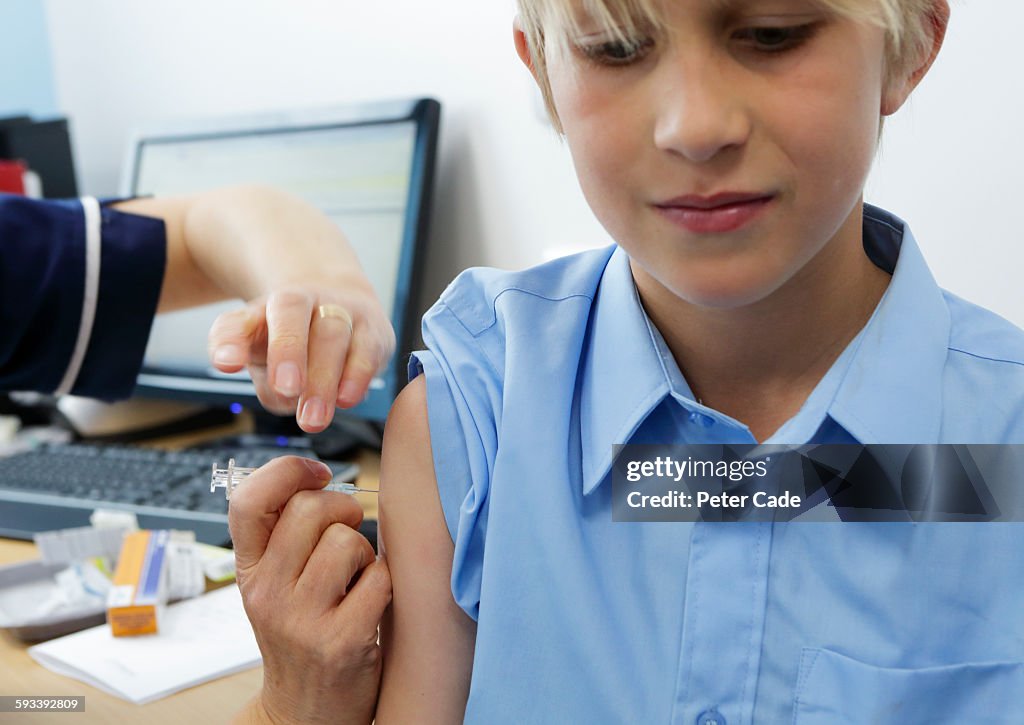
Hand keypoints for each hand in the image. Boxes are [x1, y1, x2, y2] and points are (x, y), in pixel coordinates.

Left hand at [207, 275, 393, 432]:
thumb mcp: (252, 339)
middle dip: (288, 351)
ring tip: (313, 419)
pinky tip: (347, 400)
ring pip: (332, 334)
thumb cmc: (287, 335)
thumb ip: (232, 349)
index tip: (227, 365)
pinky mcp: (375, 332)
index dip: (234, 340)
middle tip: (286, 390)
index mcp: (265, 305)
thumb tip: (226, 361)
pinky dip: (357, 376)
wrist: (338, 306)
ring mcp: (344, 312)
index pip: (243, 317)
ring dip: (323, 379)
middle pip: (292, 314)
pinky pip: (368, 350)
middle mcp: (307, 299)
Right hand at [229, 456, 390, 724]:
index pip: (247, 500)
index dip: (287, 471)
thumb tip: (314, 476)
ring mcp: (302, 620)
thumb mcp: (274, 586)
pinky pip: (379, 577)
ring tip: (356, 577)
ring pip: (348, 540)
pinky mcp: (342, 641)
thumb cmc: (300, 635)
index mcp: (248, 572)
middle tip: (349, 529)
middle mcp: (267, 593)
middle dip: (343, 509)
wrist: (304, 714)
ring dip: (365, 552)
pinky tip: (371, 603)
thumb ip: (284, 534)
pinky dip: (385, 583)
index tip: (317, 474)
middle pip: (310, 509)